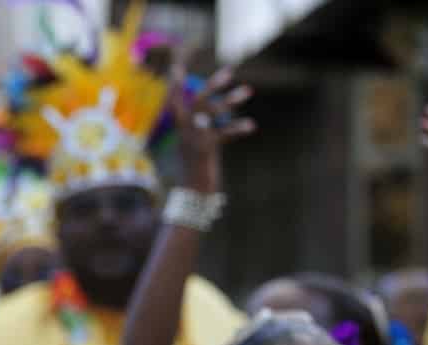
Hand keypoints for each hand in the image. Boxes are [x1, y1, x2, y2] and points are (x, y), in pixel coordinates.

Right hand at [172, 67, 254, 194]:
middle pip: (198, 101)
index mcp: (182, 129)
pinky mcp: (205, 150)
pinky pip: (223, 134)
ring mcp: (195, 139)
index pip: (176, 103)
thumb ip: (198, 130)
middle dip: (214, 85)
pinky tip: (251, 126)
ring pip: (213, 113)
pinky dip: (237, 129)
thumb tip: (205, 117)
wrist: (192, 192)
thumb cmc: (196, 170)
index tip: (176, 68)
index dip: (176, 86)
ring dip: (231, 100)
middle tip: (230, 70)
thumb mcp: (194, 147)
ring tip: (248, 90)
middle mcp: (186, 131)